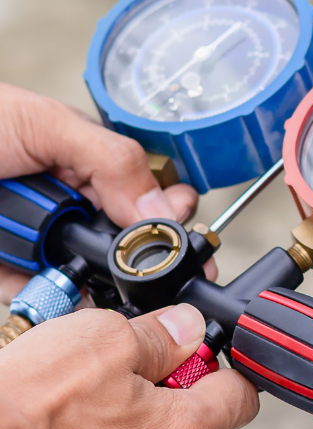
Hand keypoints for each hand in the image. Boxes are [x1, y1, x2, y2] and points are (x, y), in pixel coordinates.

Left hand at [0, 84, 214, 302]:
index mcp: (90, 165)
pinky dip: (69, 304)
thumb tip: (163, 205)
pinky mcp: (16, 277)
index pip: (149, 192)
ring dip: (113, 284)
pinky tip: (82, 300)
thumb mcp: (43, 125)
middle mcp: (74, 207)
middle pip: (132, 241)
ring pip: (100, 275)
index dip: (171, 213)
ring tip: (124, 284)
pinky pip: (55, 298)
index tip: (180, 231)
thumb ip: (110, 158)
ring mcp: (45, 245)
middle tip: (160, 263)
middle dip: (149, 256)